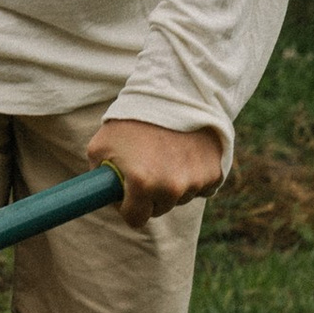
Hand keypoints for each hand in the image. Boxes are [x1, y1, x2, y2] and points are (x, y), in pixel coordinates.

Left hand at [88, 116, 225, 227]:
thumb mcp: (101, 145)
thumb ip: (98, 175)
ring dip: (173, 184)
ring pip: (180, 198)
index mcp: (141, 183)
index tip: (128, 196)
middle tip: (147, 168)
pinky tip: (185, 153)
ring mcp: (196, 181)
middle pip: (159, 209)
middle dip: (151, 196)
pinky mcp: (215, 174)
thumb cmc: (133, 119)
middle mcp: (171, 187)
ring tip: (166, 153)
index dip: (129, 208)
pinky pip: (200, 187)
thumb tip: (103, 195)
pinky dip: (193, 176)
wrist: (176, 93)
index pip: (135, 219)